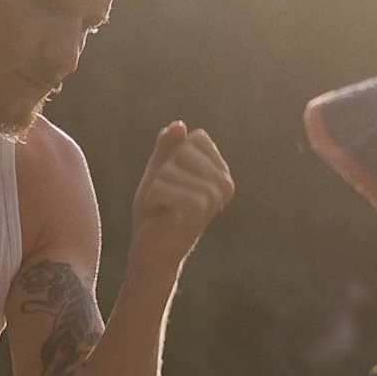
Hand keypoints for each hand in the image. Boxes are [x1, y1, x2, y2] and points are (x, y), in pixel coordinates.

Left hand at [130, 122, 233, 273]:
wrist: (152, 251)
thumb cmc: (157, 211)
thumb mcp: (159, 172)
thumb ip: (167, 148)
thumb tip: (178, 124)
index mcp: (220, 172)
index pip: (196, 138)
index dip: (173, 154)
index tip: (172, 180)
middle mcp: (224, 183)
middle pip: (183, 150)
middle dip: (163, 171)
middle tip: (165, 197)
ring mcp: (214, 197)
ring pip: (172, 169)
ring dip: (157, 186)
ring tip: (162, 206)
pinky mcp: (198, 210)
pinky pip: (164, 186)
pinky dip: (153, 197)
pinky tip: (159, 212)